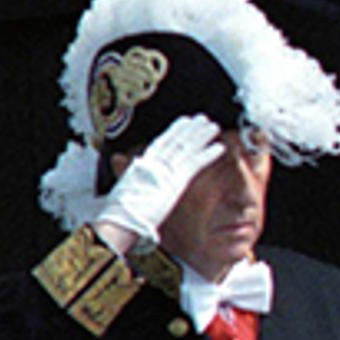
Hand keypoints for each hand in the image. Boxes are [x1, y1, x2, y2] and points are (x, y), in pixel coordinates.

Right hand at [96, 113, 226, 249]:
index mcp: (142, 164)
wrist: (119, 221)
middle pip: (176, 141)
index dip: (174, 131)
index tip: (184, 121)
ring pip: (187, 148)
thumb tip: (128, 164)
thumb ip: (131, 173)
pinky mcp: (176, 182)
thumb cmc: (121, 211)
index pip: (161, 142)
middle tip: (203, 119)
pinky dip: (208, 154)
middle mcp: (154, 163)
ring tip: (213, 128)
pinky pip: (195, 164)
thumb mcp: (125, 186)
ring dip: (202, 136)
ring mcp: (165, 171)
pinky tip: (219, 148)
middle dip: (190, 129)